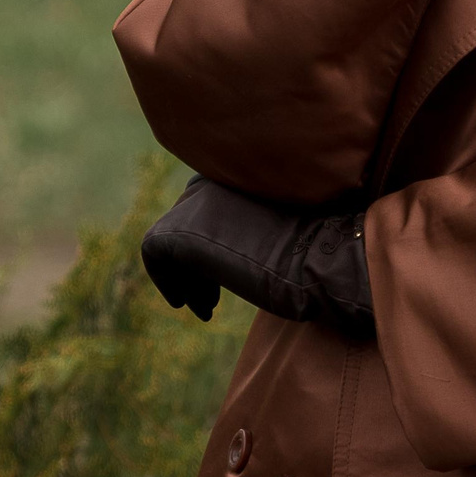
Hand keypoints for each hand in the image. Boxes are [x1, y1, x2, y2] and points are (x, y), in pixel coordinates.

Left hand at [140, 176, 373, 338]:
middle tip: (213, 298)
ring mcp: (195, 201)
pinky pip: (155, 254)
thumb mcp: (286, 223)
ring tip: (206, 308)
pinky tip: (189, 305)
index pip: (208, 204)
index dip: (212, 243)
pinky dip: (168, 281)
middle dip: (196, 264)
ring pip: (170, 241)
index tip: (226, 276)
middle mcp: (214, 177)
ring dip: (185, 277)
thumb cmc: (320, 248)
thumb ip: (256, 222)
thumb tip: (231, 248)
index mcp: (241, 168)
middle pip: (186, 223)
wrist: (320, 258)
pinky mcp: (179, 230)